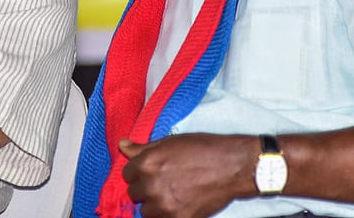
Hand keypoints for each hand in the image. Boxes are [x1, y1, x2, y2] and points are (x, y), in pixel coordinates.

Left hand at [120, 134, 257, 217]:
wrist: (232, 166)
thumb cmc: (202, 149)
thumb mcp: (170, 142)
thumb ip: (143, 148)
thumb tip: (122, 145)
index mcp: (147, 163)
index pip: (127, 174)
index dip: (139, 172)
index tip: (151, 172)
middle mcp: (151, 185)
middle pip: (134, 193)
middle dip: (145, 188)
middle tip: (164, 182)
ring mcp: (164, 205)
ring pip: (146, 211)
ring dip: (155, 204)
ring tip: (172, 194)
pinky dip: (168, 214)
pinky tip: (179, 203)